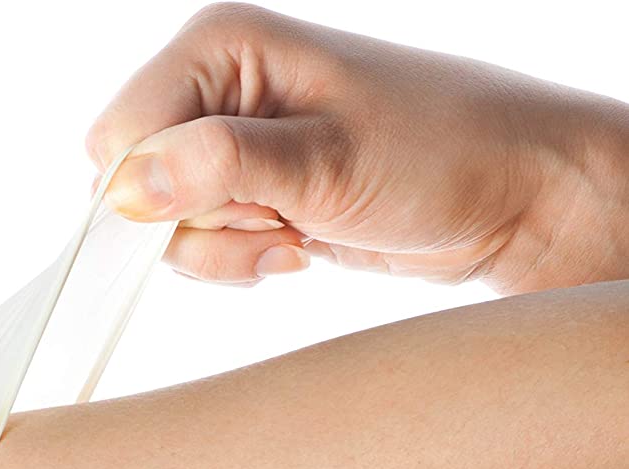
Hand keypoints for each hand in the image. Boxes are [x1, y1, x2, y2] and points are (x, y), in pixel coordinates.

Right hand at [86, 3, 628, 291]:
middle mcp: (213, 87)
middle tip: (276, 217)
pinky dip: (237, 260)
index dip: (154, 189)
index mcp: (219, 47)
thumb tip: (124, 188)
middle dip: (194, 223)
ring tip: (296, 230)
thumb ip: (218, 168)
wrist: (512, 197)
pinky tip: (297, 244)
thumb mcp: (328, 162)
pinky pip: (195, 244)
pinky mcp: (242, 188)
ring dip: (223, 248)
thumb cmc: (441, 154)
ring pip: (159, 224)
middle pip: (128, 183)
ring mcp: (225, 141)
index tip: (236, 205)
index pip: (117, 133)